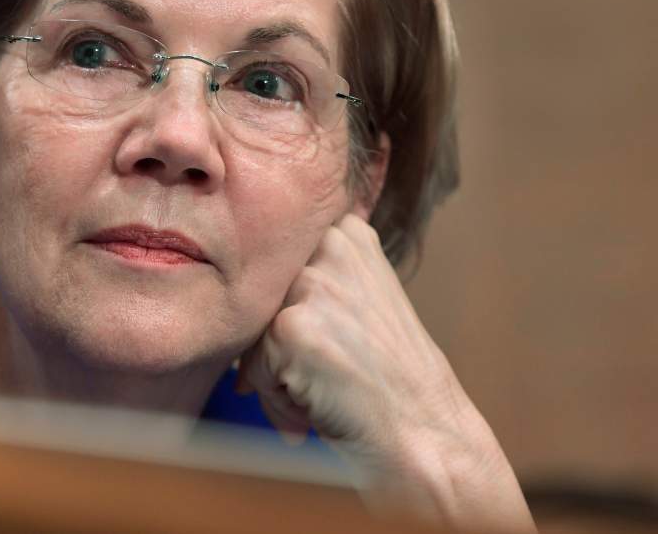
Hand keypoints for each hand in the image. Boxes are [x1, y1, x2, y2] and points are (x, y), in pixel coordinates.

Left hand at [236, 214, 534, 530]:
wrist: (428, 433)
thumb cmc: (390, 377)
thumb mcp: (362, 297)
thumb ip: (313, 278)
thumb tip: (238, 285)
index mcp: (346, 232)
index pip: (275, 266)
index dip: (290, 314)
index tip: (327, 343)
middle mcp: (330, 246)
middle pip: (260, 300)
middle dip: (282, 348)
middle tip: (330, 375)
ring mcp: (311, 284)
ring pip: (254, 335)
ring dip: (280, 376)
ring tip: (326, 394)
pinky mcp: (291, 326)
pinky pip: (254, 369)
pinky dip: (279, 401)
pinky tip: (320, 409)